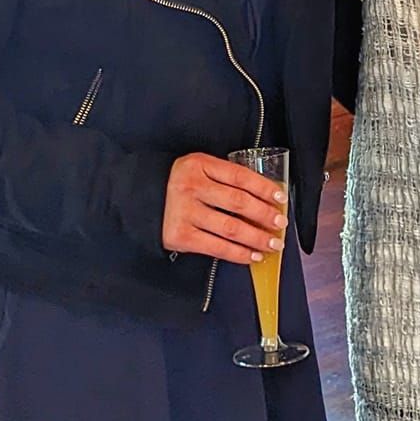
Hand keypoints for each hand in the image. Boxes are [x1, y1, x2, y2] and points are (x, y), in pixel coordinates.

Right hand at [162, 153, 286, 263]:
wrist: (140, 199)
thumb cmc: (177, 184)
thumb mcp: (198, 169)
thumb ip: (224, 178)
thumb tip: (263, 199)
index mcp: (199, 164)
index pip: (239, 176)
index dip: (264, 188)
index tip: (280, 197)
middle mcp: (191, 187)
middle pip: (238, 202)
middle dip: (264, 215)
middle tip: (280, 223)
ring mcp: (184, 212)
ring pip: (231, 228)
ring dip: (257, 238)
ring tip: (272, 243)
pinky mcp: (180, 236)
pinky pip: (217, 247)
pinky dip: (239, 253)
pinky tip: (252, 255)